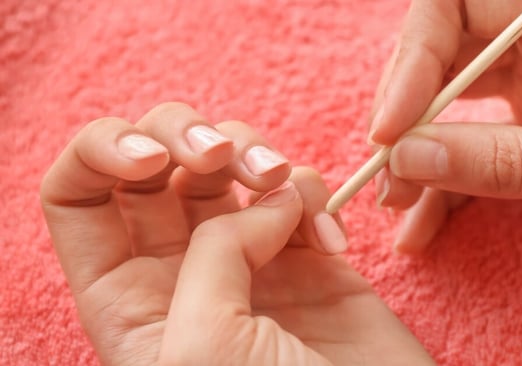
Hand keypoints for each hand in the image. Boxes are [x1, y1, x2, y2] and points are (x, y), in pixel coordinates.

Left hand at [41, 102, 433, 364]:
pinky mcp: (312, 255)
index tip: (150, 157)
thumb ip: (213, 256)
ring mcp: (251, 258)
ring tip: (286, 188)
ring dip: (256, 154)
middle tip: (221, 156)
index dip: (99, 154)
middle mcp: (183, 272)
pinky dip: (316, 196)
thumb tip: (264, 204)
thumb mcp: (206, 344)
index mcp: (129, 301)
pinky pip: (301, 190)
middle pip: (156, 161)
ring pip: (232, 162)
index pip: (78, 199)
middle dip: (185, 135)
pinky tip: (334, 245)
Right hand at [369, 0, 521, 256]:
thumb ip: (511, 163)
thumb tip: (406, 155)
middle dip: (405, 110)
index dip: (413, 57)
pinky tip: (424, 223)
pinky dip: (444, 180)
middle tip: (386, 172)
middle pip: (442, 50)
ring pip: (449, 97)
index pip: (459, 3)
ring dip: (415, 149)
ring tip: (396, 205)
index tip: (392, 126)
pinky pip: (474, 140)